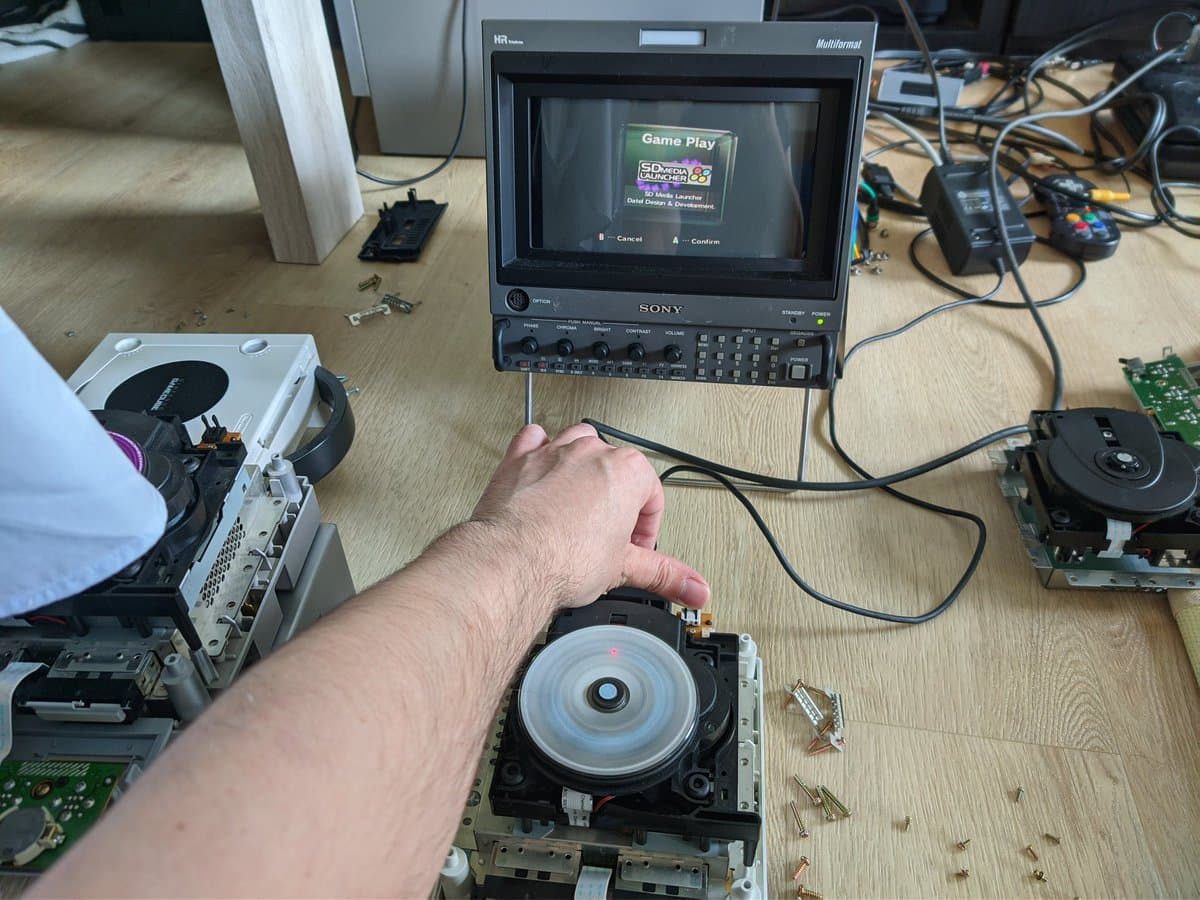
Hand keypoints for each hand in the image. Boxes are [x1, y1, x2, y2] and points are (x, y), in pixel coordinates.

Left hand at [471, 423, 709, 611]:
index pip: (651, 495)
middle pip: (617, 470)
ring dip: (584, 469)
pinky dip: (540, 451)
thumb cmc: (564, 557)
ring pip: (579, 445)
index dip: (646, 528)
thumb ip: (665, 574)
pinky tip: (543, 471)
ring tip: (581, 504)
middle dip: (616, 500)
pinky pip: (534, 441)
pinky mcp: (519, 460)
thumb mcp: (624, 568)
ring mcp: (553, 452)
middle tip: (609, 536)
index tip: (635, 548)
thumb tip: (696, 588)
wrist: (511, 560)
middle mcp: (591, 453)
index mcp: (626, 471)